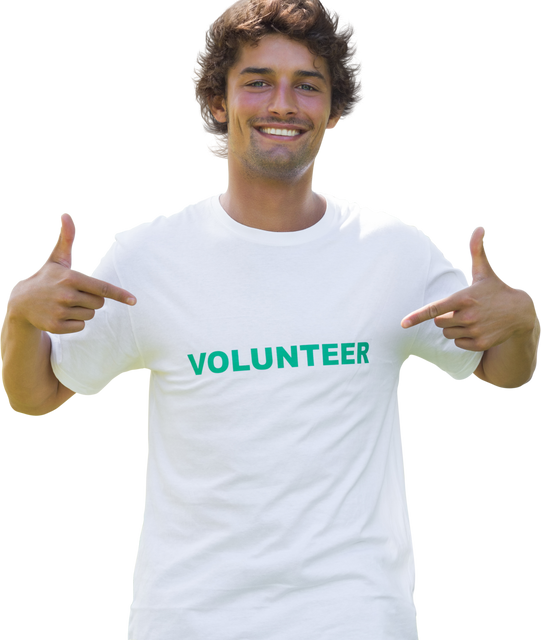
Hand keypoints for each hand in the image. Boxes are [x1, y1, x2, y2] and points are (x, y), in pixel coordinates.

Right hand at [7, 211, 136, 333]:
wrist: (21, 302)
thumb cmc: (47, 278)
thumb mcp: (58, 259)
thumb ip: (66, 239)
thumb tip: (67, 214)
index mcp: (70, 278)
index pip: (102, 288)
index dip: (119, 294)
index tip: (134, 300)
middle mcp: (65, 296)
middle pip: (99, 303)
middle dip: (92, 299)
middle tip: (75, 294)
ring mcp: (60, 312)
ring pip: (90, 315)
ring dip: (83, 311)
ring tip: (66, 304)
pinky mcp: (56, 327)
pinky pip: (81, 327)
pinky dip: (75, 322)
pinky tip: (61, 315)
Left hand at [400, 225, 526, 351]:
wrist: (522, 312)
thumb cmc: (496, 289)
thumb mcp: (485, 270)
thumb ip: (477, 250)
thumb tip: (480, 227)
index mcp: (465, 298)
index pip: (436, 309)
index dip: (417, 316)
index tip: (403, 324)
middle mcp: (469, 316)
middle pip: (439, 323)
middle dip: (445, 317)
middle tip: (460, 310)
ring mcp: (475, 331)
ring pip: (447, 334)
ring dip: (453, 328)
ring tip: (469, 319)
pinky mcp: (480, 344)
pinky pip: (458, 344)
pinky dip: (462, 338)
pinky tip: (475, 329)